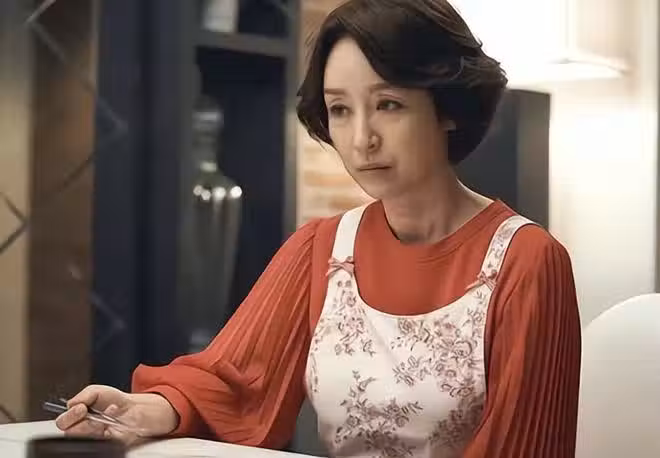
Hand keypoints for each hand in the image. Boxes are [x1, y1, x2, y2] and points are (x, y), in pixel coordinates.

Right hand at [55, 385, 178, 444]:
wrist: (134, 408)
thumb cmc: (114, 400)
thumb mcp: (96, 391)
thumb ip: (82, 396)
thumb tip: (70, 404)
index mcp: (76, 416)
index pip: (62, 422)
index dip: (70, 416)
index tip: (81, 407)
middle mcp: (82, 428)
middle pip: (70, 433)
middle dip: (81, 421)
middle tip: (90, 412)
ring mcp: (93, 438)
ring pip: (85, 437)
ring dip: (96, 423)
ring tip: (109, 412)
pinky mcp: (104, 444)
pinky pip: (100, 442)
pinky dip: (108, 430)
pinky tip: (113, 421)